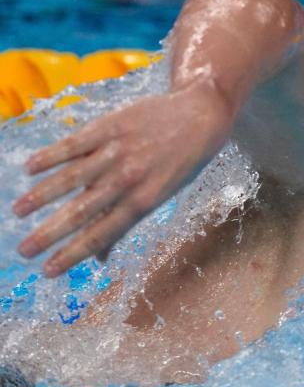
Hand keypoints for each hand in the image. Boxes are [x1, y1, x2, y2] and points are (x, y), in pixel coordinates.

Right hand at [14, 83, 233, 276]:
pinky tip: (29, 168)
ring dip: (42, 195)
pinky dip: (51, 156)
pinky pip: (75, 143)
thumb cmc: (180, 162)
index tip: (48, 271)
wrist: (201, 115)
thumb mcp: (162, 195)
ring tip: (19, 211)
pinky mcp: (111, 126)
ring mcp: (118, 151)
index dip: (73, 254)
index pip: (102, 234)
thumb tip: (100, 259)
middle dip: (51, 233)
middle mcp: (129, 178)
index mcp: (144, 201)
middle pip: (83, 211)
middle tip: (24, 251)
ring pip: (73, 177)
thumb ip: (126, 222)